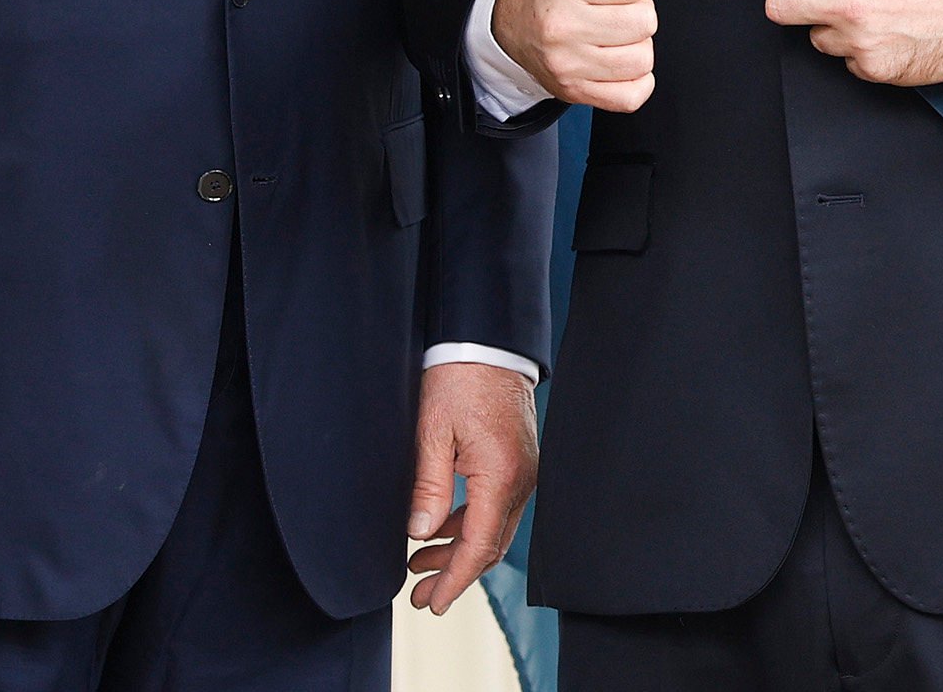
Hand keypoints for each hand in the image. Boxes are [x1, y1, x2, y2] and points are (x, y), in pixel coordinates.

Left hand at [403, 361, 540, 614]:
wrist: (487, 339)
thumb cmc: (459, 376)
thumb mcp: (432, 430)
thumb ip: (428, 486)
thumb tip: (419, 532)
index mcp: (501, 475)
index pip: (479, 545)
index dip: (455, 579)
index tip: (433, 603)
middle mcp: (521, 480)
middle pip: (490, 545)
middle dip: (454, 574)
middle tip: (420, 596)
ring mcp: (523, 472)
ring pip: (493, 529)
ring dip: (459, 551)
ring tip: (419, 564)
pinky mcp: (517, 462)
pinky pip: (496, 507)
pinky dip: (469, 526)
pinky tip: (441, 530)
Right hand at [490, 0, 656, 111]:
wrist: (511, 23)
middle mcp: (561, 24)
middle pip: (645, 20)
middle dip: (635, 10)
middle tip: (608, 5)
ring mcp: (567, 64)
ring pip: (642, 57)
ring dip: (634, 45)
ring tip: (609, 31)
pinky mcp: (577, 93)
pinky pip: (635, 94)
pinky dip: (632, 80)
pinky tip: (611, 57)